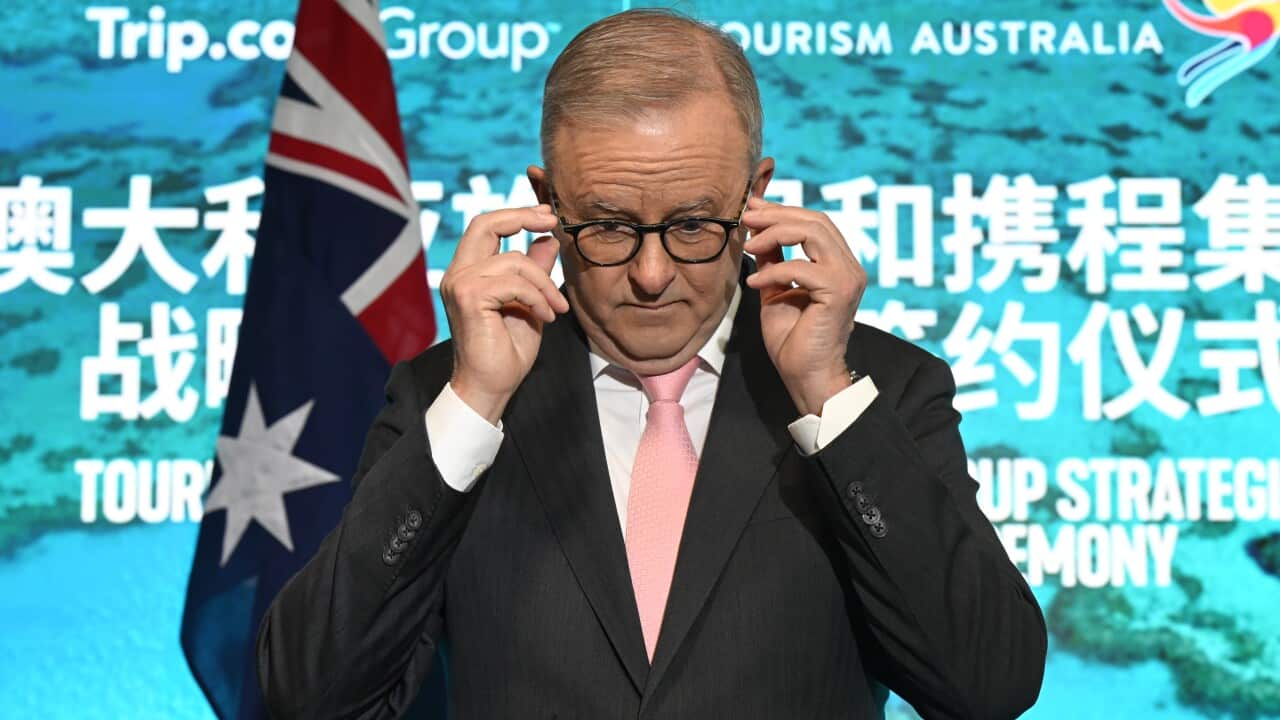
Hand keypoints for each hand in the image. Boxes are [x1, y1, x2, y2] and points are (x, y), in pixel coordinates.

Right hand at [439, 204, 568, 423]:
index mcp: (468, 272)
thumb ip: (535, 270)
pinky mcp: (469, 298)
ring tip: (557, 308)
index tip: (547, 214)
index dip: (516, 213)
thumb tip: (547, 239)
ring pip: (514, 260)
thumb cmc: (508, 350)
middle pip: (485, 223)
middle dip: (523, 216)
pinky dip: (538, 298)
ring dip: (545, 283)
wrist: (492, 387)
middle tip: (552, 221)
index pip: (486, 226)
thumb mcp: (530, 302)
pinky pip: (515, 283)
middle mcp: (458, 274)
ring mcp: (460, 284)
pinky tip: (547, 317)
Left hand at [742, 195, 866, 415]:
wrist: (806, 375)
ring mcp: (847, 278)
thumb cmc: (792, 339)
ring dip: (774, 234)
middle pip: (815, 220)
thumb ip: (773, 259)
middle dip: (776, 215)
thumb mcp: (776, 289)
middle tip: (746, 217)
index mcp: (838, 264)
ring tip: (748, 245)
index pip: (815, 223)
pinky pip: (802, 267)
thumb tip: (759, 231)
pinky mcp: (838, 292)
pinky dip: (774, 271)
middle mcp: (849, 267)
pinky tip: (754, 284)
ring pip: (813, 233)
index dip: (783, 211)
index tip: (753, 207)